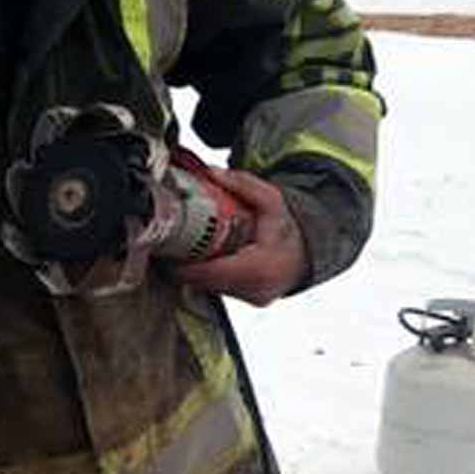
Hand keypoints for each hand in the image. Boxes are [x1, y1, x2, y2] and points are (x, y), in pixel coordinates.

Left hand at [171, 167, 308, 307]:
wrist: (308, 251)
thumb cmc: (288, 228)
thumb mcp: (271, 200)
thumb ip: (242, 184)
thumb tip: (211, 172)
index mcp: (259, 269)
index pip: (210, 273)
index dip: (183, 265)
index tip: (166, 251)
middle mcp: (255, 290)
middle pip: (205, 282)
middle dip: (184, 266)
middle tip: (168, 245)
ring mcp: (252, 298)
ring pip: (211, 287)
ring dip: (195, 271)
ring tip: (181, 250)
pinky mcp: (249, 301)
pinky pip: (220, 289)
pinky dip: (209, 275)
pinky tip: (201, 259)